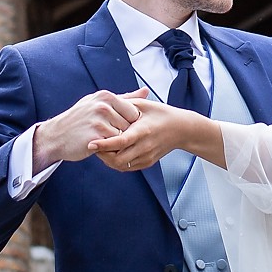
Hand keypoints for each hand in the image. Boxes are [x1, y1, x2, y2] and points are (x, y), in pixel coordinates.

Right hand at [34, 88, 148, 170]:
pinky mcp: (96, 136)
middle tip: (106, 134)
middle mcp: (103, 106)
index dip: (127, 123)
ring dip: (116, 141)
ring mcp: (99, 121)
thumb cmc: (80, 119)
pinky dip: (110, 148)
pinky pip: (114, 145)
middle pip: (129, 125)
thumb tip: (146, 91)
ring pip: (123, 136)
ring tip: (101, 139)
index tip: (115, 126)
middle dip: (122, 133)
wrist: (56, 136)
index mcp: (106, 96)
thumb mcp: (99, 102)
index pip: (133, 112)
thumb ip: (125, 98)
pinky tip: (99, 145)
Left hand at [91, 101, 209, 172]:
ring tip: (100, 149)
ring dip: (108, 159)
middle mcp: (145, 147)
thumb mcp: (143, 105)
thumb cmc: (161, 113)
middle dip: (102, 155)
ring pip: (121, 166)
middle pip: (118, 159)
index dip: (104, 144)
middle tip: (92, 145)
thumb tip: (104, 103)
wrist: (181, 129)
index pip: (121, 141)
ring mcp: (147, 157)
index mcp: (143, 131)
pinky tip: (111, 153)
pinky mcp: (147, 163)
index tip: (90, 143)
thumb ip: (124, 105)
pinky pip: (127, 167)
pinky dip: (116, 162)